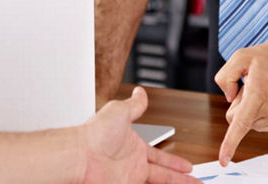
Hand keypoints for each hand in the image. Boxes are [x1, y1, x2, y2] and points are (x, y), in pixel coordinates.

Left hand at [81, 87, 199, 183]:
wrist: (79, 154)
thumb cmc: (95, 133)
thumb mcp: (120, 111)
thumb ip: (134, 105)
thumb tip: (140, 92)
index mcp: (134, 147)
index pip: (161, 158)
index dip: (176, 163)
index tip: (188, 167)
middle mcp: (133, 165)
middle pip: (164, 176)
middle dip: (182, 180)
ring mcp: (129, 178)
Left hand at [213, 36, 267, 165]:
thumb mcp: (241, 56)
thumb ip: (224, 77)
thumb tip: (228, 98)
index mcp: (258, 95)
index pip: (240, 125)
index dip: (229, 144)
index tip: (224, 160)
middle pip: (238, 120)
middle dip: (239, 106)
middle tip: (252, 86)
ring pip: (252, 123)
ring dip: (253, 108)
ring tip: (266, 88)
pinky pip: (264, 124)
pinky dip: (263, 112)